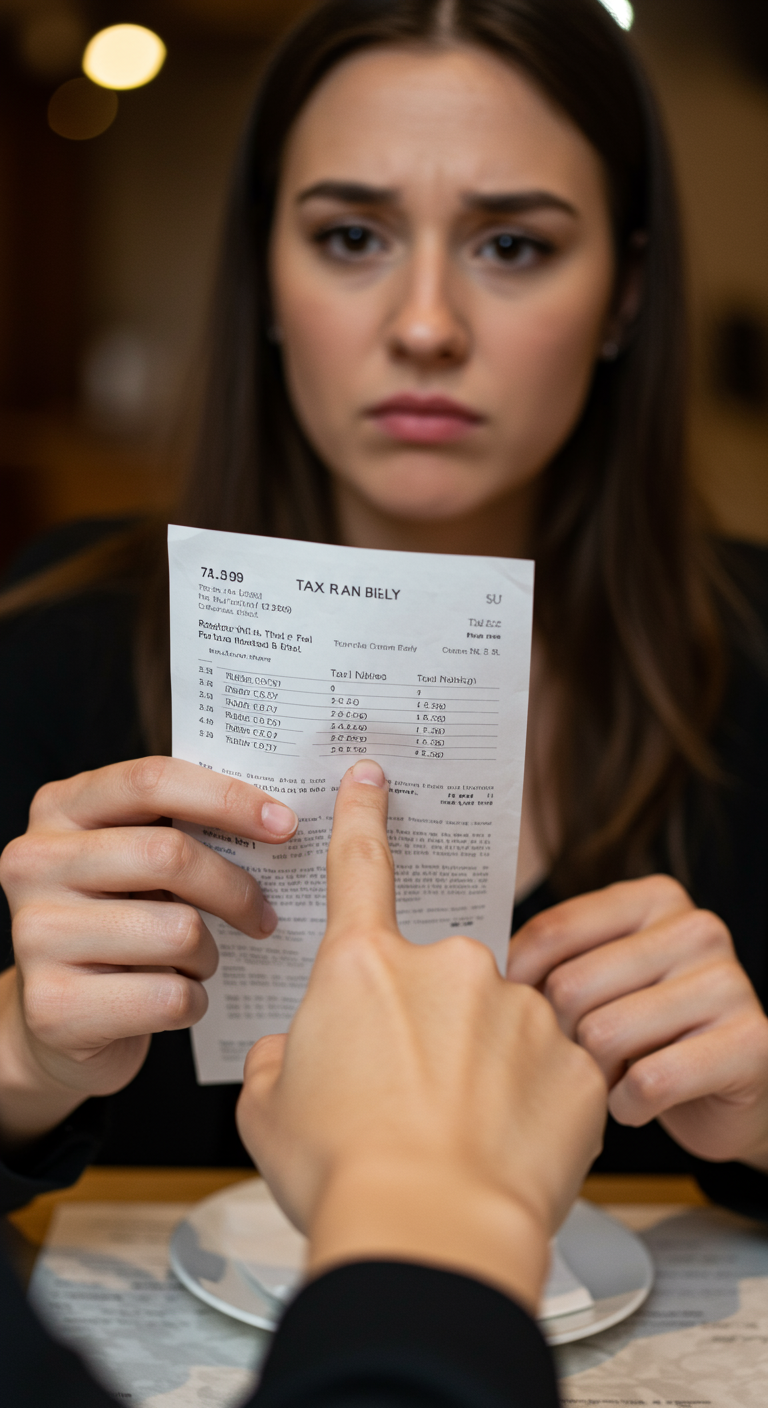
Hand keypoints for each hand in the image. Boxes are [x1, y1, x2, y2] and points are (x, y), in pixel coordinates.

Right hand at [0, 756, 296, 1146]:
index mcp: (60, 808)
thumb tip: (279, 818)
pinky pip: (168, 996)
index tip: (284, 823)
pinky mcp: (53, 1006)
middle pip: (169, 854)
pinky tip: (172, 997)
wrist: (60, 1021)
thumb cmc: (119, 923)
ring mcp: (35, 935)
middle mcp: (34, 862)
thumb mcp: (136, 862)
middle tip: (264, 915)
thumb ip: (182, 828)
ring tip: (194, 961)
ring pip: (177, 931)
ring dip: (208, 954)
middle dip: (235, 889)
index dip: (226, 797)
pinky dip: (192, 1001)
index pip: (151, 781)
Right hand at [236, 760, 605, 1311]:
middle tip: (409, 1098)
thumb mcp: (266, 1108)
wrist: (431, 1234)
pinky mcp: (574, 1061)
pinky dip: (530, 1102)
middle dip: (426, 1025)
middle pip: (436, 978)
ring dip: (481, 1064)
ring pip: (498, 1023)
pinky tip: (504, 1148)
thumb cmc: (339, 1171)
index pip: (361, 866)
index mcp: (365, 967)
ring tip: (457, 1136)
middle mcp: (448, 968)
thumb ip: (284, 1056)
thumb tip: (300, 1050)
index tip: (374, 776)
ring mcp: (519, 1010)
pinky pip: (550, 1070)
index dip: (364, 815)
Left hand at [507, 876, 767, 1169]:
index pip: (553, 931)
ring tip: (603, 1081)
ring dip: (591, 1077)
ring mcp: (729, 983)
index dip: (516, 982)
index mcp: (653, 899)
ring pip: (606, 1034)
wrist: (731, 1093)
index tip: (505, 1014)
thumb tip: (477, 968)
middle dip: (557, 1038)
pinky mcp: (750, 1043)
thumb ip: (556, 960)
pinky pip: (651, 1081)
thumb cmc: (649, 1034)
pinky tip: (634, 1104)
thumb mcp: (603, 980)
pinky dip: (628, 1106)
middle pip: (572, 985)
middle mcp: (696, 929)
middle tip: (566, 1062)